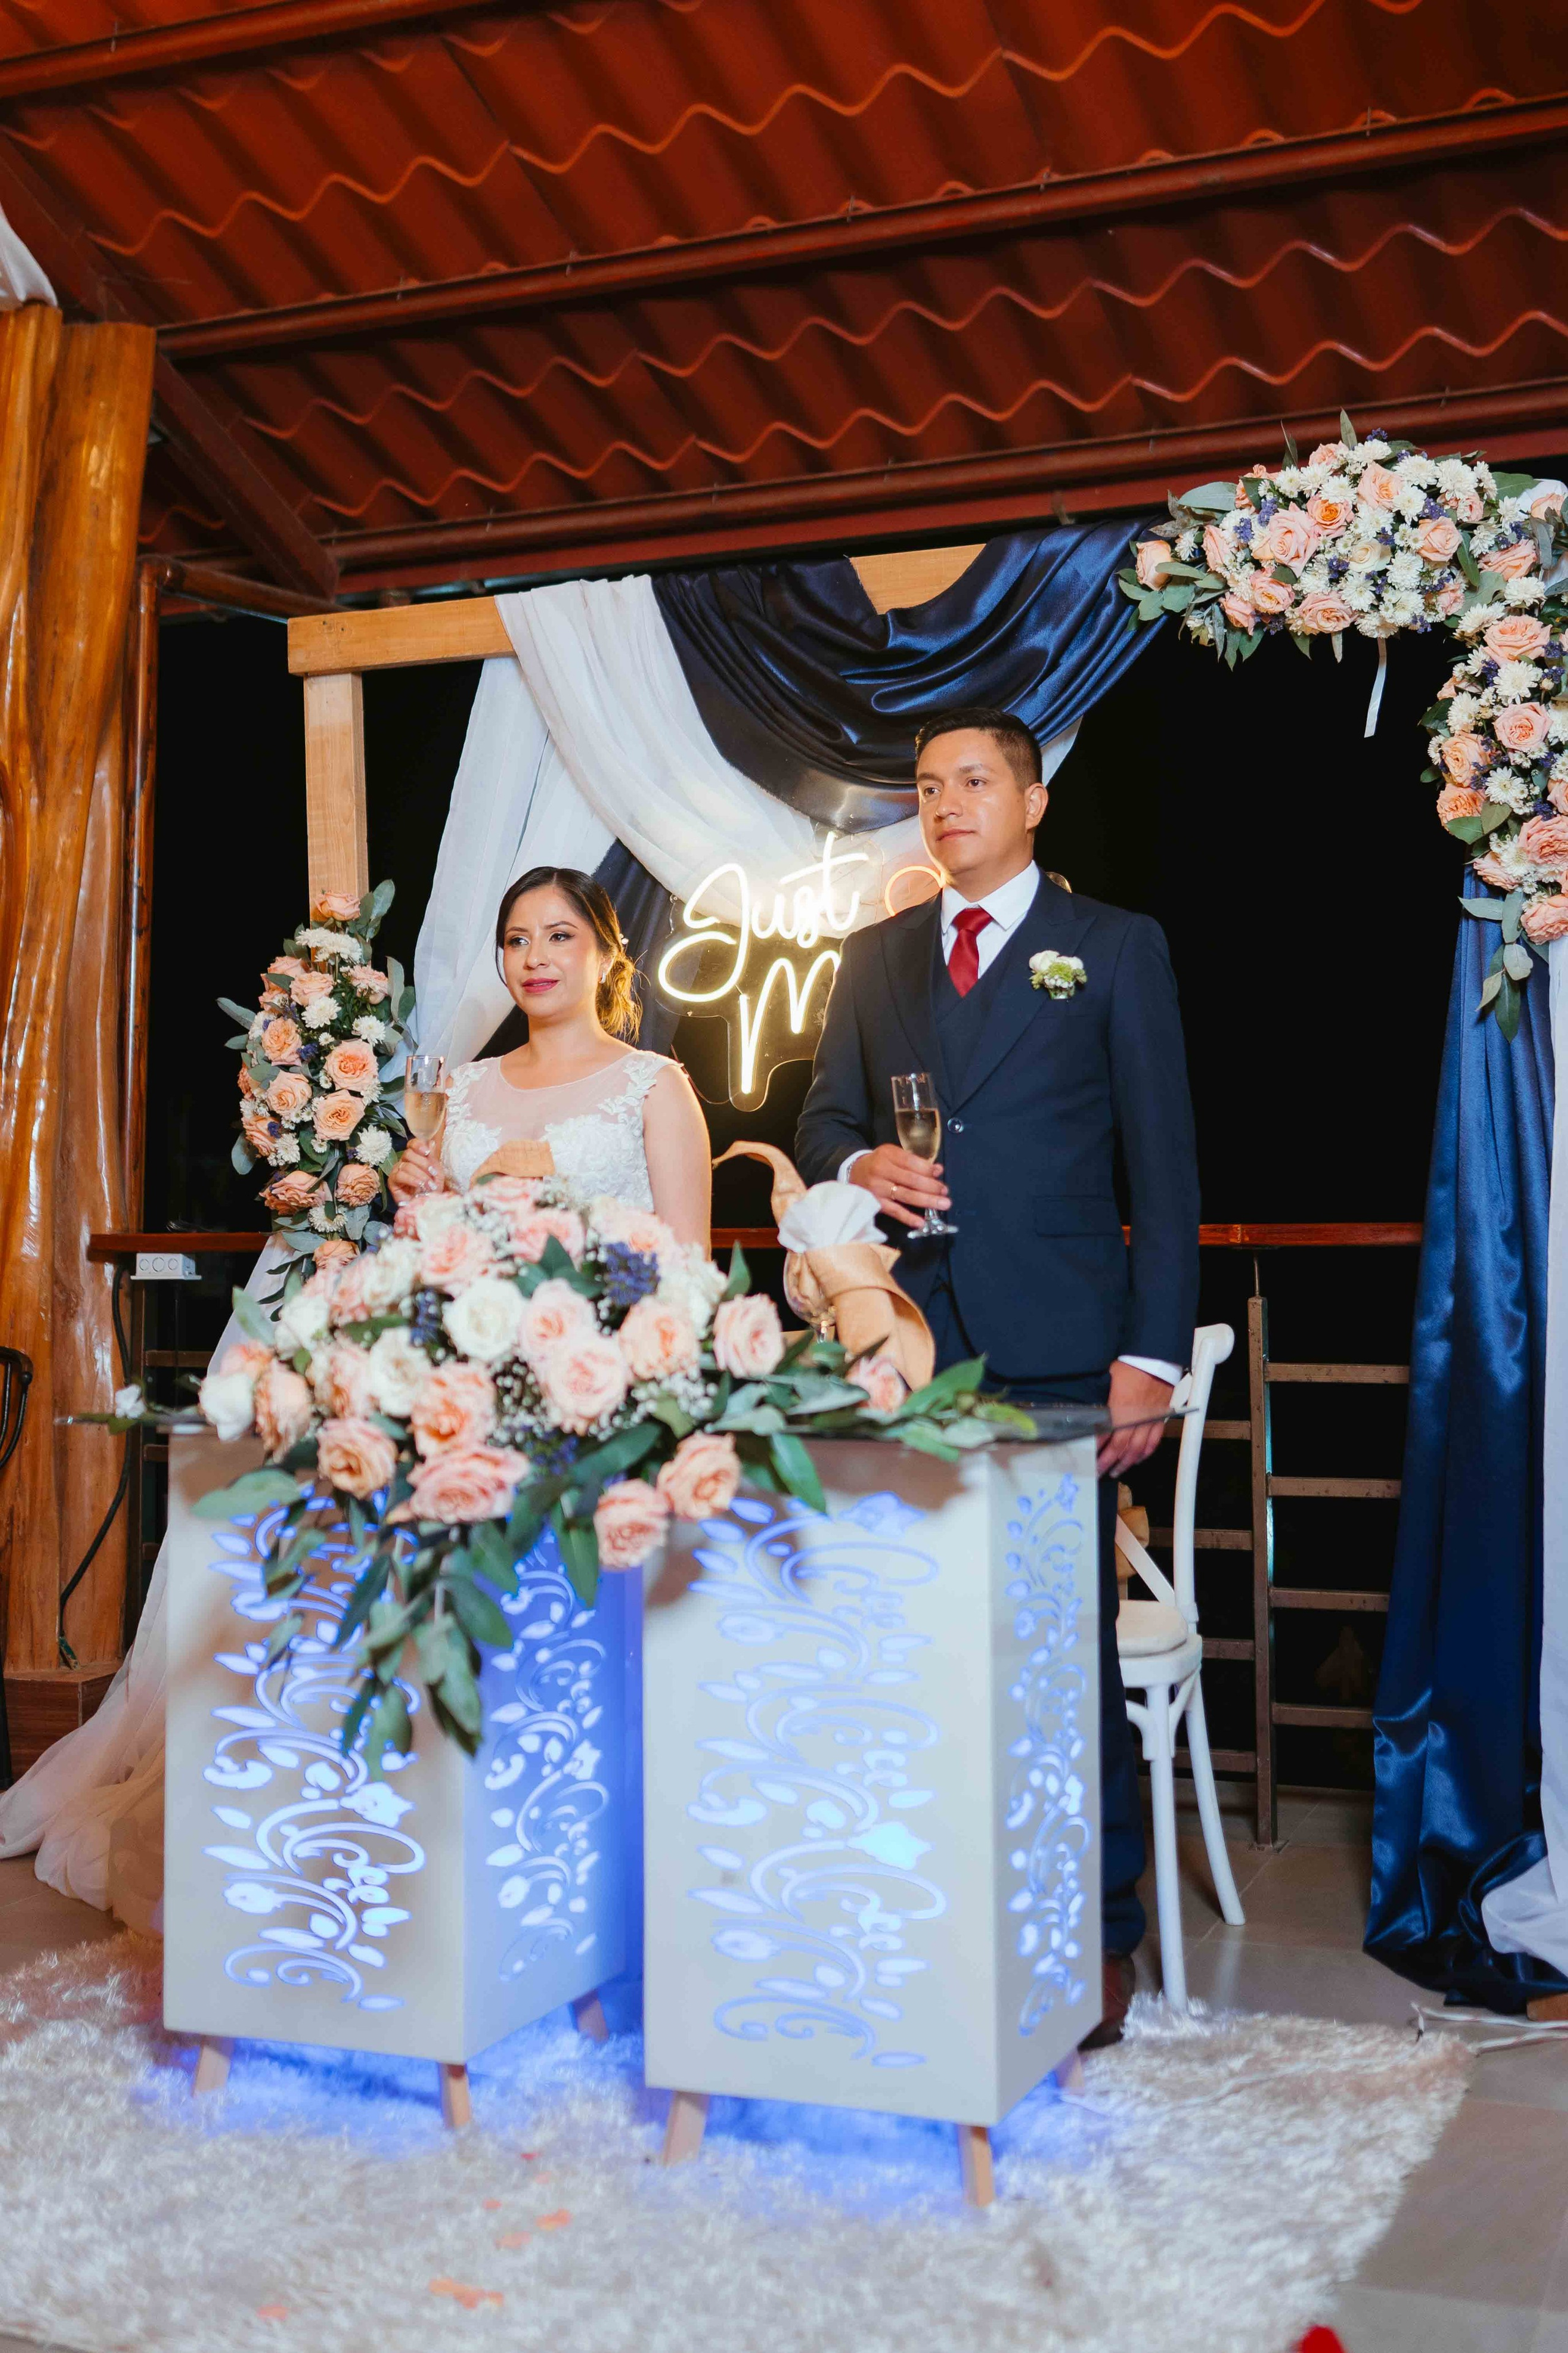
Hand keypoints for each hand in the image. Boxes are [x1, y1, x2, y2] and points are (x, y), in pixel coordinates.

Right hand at [388, 1138, 444, 1204]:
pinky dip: (411, 1179)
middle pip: (409, 1154)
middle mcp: (404, 1162)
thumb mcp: (436, 1172)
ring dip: (420, 1175)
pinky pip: (400, 1175)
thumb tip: (431, 1141)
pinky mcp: (392, 1181)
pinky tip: (419, 1185)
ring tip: (429, 1185)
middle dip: (423, 1164)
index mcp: (414, 1157)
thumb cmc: (431, 1189)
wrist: (427, 1205)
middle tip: (433, 1174)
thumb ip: (432, 1157)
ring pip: (406, 1165)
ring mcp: (397, 1171)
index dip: (418, 1145)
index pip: (412, 1144)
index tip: (427, 1152)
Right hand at [846, 1145, 950, 1231]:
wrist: (853, 1172)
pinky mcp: (875, 1203)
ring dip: (927, 1201)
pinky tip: (920, 1222)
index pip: (911, 1162)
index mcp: (888, 1155)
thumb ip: (914, 1161)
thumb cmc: (879, 1162)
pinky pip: (894, 1211)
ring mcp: (877, 1188)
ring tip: (943, 1204)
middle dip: (931, 1187)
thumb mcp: (893, 1154)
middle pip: (911, 1180)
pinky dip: (908, 1217)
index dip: (927, 1169)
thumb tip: (937, 1170)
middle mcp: (881, 1171)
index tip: (940, 1174)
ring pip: (906, 1196)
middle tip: (945, 1192)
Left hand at [1097, 1359, 1173, 1477]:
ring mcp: (1149, 1420)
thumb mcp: (1109, 1377)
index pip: (1104, 1434)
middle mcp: (1135, 1418)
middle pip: (1120, 1447)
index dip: (1095, 1447)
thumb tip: (1090, 1410)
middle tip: (1098, 1471)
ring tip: (1115, 1471)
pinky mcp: (1159, 1418)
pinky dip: (1145, 1453)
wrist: (1156, 1358)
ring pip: (1137, 1449)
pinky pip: (1154, 1441)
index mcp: (1120, 1408)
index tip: (1087, 1456)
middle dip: (1107, 1461)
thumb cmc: (1130, 1365)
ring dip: (1125, 1463)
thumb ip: (1101, 1397)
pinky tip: (1137, 1459)